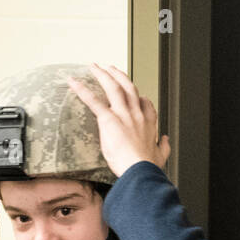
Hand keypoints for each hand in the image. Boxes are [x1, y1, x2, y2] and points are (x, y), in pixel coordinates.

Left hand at [68, 63, 170, 177]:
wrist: (140, 171)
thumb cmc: (147, 166)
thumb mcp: (161, 155)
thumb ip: (163, 146)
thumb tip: (165, 140)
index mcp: (148, 122)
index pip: (145, 103)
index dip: (140, 96)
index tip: (136, 94)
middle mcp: (137, 114)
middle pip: (128, 87)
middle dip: (118, 75)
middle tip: (111, 69)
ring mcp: (123, 115)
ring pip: (113, 87)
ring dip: (102, 75)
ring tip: (95, 68)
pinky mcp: (109, 120)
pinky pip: (93, 101)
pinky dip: (82, 90)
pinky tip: (73, 82)